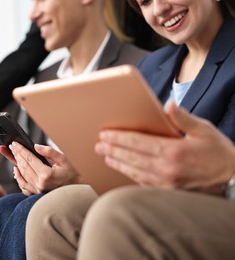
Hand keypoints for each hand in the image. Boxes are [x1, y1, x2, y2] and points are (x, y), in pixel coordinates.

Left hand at [9, 142, 83, 194]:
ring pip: (22, 176)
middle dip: (16, 155)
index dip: (20, 150)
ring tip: (12, 155)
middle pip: (24, 166)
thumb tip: (36, 146)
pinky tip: (16, 171)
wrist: (78, 188)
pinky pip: (24, 186)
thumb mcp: (64, 159)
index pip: (29, 159)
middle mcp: (40, 184)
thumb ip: (49, 152)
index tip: (14, 144)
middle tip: (11, 146)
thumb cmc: (73, 172)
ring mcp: (38, 190)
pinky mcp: (38, 193)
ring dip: (16, 164)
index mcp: (46, 174)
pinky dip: (18, 178)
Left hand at [95, 102, 234, 193]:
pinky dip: (129, 174)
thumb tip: (168, 105)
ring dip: (117, 162)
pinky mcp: (167, 191)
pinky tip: (122, 169)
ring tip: (104, 156)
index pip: (138, 142)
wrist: (232, 178)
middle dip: (112, 150)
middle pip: (131, 157)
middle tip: (98, 144)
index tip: (104, 134)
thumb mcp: (204, 130)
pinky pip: (142, 182)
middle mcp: (167, 168)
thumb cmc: (218, 152)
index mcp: (173, 150)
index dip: (119, 138)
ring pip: (134, 171)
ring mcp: (166, 182)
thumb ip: (183, 118)